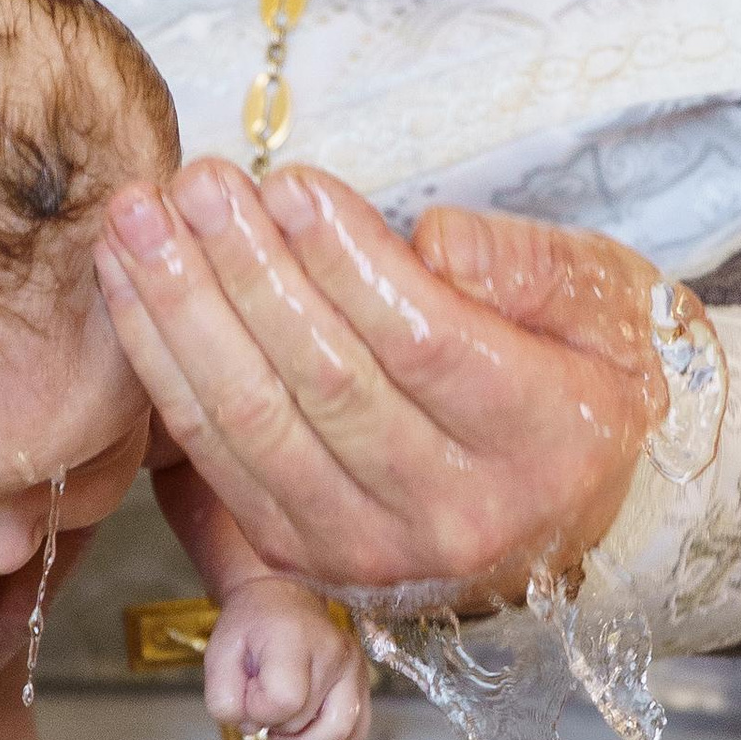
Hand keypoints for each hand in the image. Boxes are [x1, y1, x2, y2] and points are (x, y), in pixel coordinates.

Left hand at [94, 165, 666, 601]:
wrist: (592, 508)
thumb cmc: (594, 381)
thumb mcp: (609, 303)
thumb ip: (529, 266)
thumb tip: (430, 239)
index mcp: (543, 444)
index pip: (426, 345)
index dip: (348, 263)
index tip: (293, 183)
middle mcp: (455, 516)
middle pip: (326, 384)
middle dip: (244, 272)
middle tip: (197, 182)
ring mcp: (371, 549)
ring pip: (255, 425)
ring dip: (180, 315)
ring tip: (138, 222)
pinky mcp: (305, 557)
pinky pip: (216, 459)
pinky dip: (164, 370)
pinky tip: (131, 290)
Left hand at [204, 574, 370, 739]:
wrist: (282, 595)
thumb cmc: (249, 625)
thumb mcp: (218, 654)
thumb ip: (224, 699)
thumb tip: (253, 728)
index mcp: (294, 639)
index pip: (283, 702)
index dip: (257, 709)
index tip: (249, 689)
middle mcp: (333, 651)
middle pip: (307, 721)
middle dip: (276, 725)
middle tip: (261, 702)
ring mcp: (353, 666)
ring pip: (340, 731)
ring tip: (283, 730)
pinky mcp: (362, 679)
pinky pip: (358, 729)